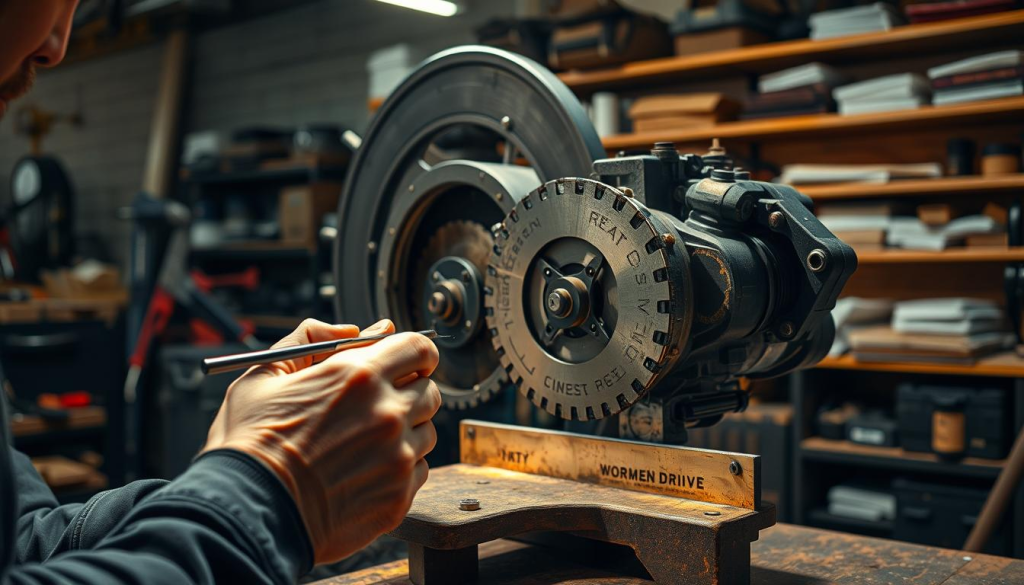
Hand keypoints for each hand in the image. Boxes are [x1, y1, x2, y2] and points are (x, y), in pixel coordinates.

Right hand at [201, 318, 440, 563]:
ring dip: (406, 432)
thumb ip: (310, 338)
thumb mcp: (266, 373)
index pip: (419, 348)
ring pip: (426, 432)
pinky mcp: (399, 495)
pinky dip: (400, 468)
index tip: (411, 361)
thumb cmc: (249, 444)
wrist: (247, 512)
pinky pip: (419, 470)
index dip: (417, 352)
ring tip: (364, 444)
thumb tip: (352, 329)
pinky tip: (364, 472)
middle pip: (429, 391)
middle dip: (411, 392)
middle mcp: (387, 413)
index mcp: (359, 375)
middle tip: (380, 405)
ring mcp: (398, 457)